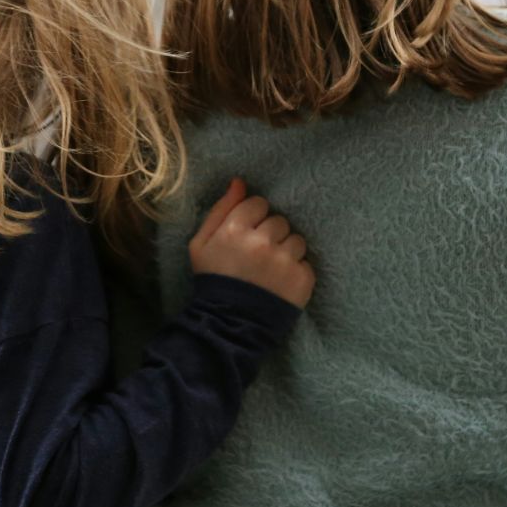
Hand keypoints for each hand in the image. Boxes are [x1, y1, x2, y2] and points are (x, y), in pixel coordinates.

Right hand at [188, 178, 314, 307]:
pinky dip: (296, 271)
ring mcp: (284, 261)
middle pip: (279, 221)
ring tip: (270, 270)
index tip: (247, 235)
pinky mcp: (302, 279)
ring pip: (296, 239)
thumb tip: (240, 182)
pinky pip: (306, 262)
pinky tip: (280, 283)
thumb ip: (221, 209)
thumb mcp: (201, 244)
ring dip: (286, 251)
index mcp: (235, 230)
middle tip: (257, 256)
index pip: (258, 203)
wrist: (229, 324)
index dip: (253, 219)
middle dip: (270, 235)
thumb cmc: (213, 280)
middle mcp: (262, 242)